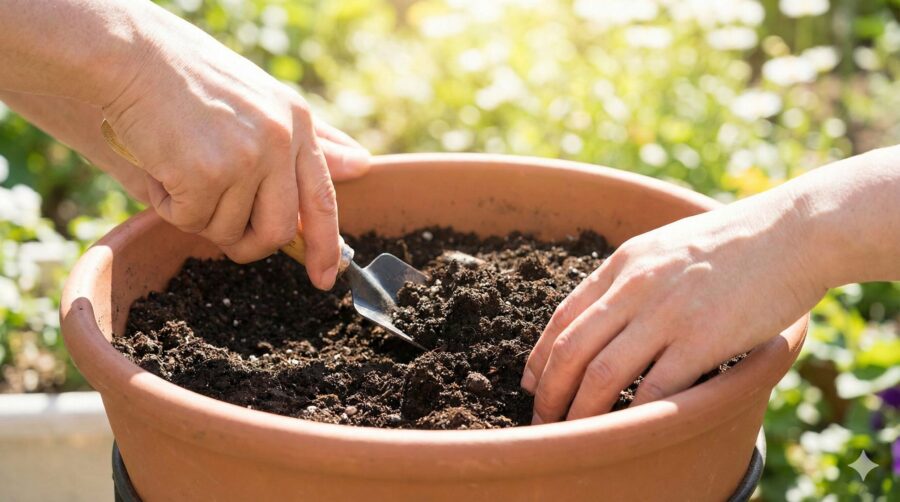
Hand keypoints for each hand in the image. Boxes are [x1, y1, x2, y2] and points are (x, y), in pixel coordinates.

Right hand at [102, 6, 367, 288]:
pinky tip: (160, 165)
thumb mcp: (263, 98)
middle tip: (221, 228)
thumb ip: (314, 138)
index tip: (326, 278)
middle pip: (278, 230)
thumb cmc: (190, 77)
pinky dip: (169, 205)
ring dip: (199, 214)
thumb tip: (362, 165)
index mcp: (296, 123)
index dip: (326, 245)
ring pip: (228, 230)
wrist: (129, 55)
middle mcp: (280, 140)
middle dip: (249, 244)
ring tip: (179, 166)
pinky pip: (190, 221)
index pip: (321, 198)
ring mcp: (245, 158)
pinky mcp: (206, 174)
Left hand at [520, 189, 826, 423]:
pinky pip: (654, 388)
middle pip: (572, 350)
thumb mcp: (665, 246)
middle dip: (550, 393)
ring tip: (573, 432)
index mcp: (623, 264)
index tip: (532, 384)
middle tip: (543, 420)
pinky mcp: (703, 339)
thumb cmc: (732, 242)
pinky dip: (632, 414)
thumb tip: (603, 319)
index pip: (562, 316)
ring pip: (602, 374)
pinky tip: (625, 430)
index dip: (540, 357)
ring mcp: (667, 313)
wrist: (792, 232)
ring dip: (580, 411)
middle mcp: (635, 287)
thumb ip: (632, 278)